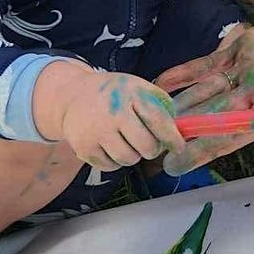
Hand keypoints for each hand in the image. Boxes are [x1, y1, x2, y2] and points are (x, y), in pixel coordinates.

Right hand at [33, 63, 186, 171]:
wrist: (72, 95)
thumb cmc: (115, 93)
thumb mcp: (138, 87)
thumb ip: (161, 105)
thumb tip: (182, 130)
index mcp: (131, 94)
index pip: (159, 121)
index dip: (173, 138)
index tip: (179, 147)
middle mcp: (113, 112)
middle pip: (147, 147)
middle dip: (152, 148)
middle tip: (147, 142)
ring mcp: (96, 131)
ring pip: (129, 160)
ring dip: (133, 154)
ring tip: (126, 141)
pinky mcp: (84, 148)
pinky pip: (112, 166)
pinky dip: (116, 160)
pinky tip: (110, 145)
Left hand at [157, 24, 253, 198]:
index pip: (228, 138)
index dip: (200, 151)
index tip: (172, 166)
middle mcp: (249, 97)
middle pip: (207, 116)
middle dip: (178, 130)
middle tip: (145, 144)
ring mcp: (243, 73)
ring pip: (202, 90)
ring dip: (176, 102)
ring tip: (143, 116)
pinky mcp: (243, 49)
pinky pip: (207, 63)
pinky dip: (184, 72)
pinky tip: (159, 82)